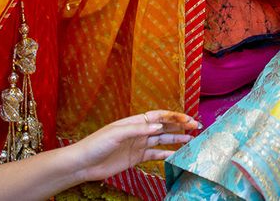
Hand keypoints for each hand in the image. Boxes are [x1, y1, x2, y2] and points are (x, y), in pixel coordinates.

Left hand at [59, 110, 200, 182]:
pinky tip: (176, 155)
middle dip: (180, 126)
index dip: (174, 117)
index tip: (187, 120)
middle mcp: (139, 132)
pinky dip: (166, 154)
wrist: (83, 164)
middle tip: (196, 127)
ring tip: (192, 139)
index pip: (158, 116)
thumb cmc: (96, 144)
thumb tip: (160, 126)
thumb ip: (139, 129)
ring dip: (177, 139)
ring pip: (163, 140)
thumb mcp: (116, 133)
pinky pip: (155, 154)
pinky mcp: (137, 158)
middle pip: (164, 127)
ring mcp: (139, 145)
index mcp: (134, 122)